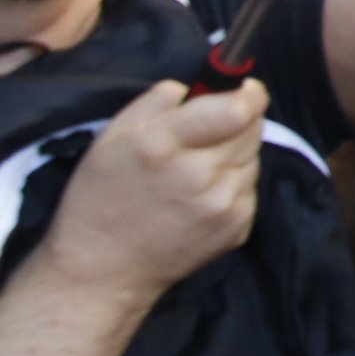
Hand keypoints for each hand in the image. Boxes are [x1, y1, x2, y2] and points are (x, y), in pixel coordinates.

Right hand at [38, 77, 268, 307]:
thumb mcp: (110, 138)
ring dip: (234, 154)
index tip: (245, 89)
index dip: (248, 93)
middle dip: (237, 121)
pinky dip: (233, 184)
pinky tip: (200, 197)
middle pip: (252, 128)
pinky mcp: (237, 227)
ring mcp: (221, 205)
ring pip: (253, 156)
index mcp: (162, 145)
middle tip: (206, 133)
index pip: (237, 108)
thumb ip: (156, 101)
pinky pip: (250, 187)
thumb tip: (196, 84)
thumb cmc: (101, 199)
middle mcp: (198, 175)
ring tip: (194, 171)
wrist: (101, 272)